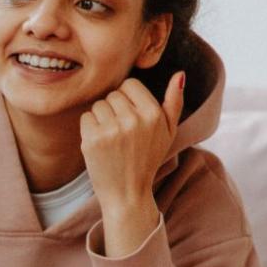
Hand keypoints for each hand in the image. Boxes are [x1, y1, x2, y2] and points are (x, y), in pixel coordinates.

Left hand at [80, 72, 183, 255]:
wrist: (127, 192)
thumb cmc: (148, 159)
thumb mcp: (168, 131)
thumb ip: (175, 102)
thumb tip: (180, 74)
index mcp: (153, 114)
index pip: (129, 84)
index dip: (127, 98)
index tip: (130, 116)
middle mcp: (133, 120)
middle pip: (112, 94)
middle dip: (114, 109)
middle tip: (121, 132)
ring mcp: (112, 130)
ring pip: (98, 105)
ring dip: (101, 118)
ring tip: (112, 139)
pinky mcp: (92, 139)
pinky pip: (85, 117)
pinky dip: (89, 128)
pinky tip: (100, 144)